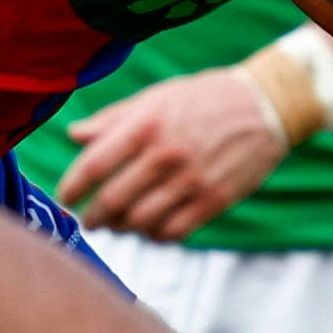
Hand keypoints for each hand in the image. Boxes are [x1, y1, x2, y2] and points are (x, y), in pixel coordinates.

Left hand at [49, 67, 290, 239]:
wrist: (267, 106)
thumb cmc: (205, 98)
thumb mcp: (157, 97)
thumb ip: (113, 119)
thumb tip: (74, 135)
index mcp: (147, 125)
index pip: (95, 164)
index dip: (73, 187)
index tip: (65, 198)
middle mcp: (166, 155)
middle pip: (113, 201)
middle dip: (94, 217)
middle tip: (90, 220)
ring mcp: (192, 180)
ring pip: (140, 222)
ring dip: (123, 228)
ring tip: (120, 224)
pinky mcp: (214, 200)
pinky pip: (173, 231)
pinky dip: (155, 235)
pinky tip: (151, 228)